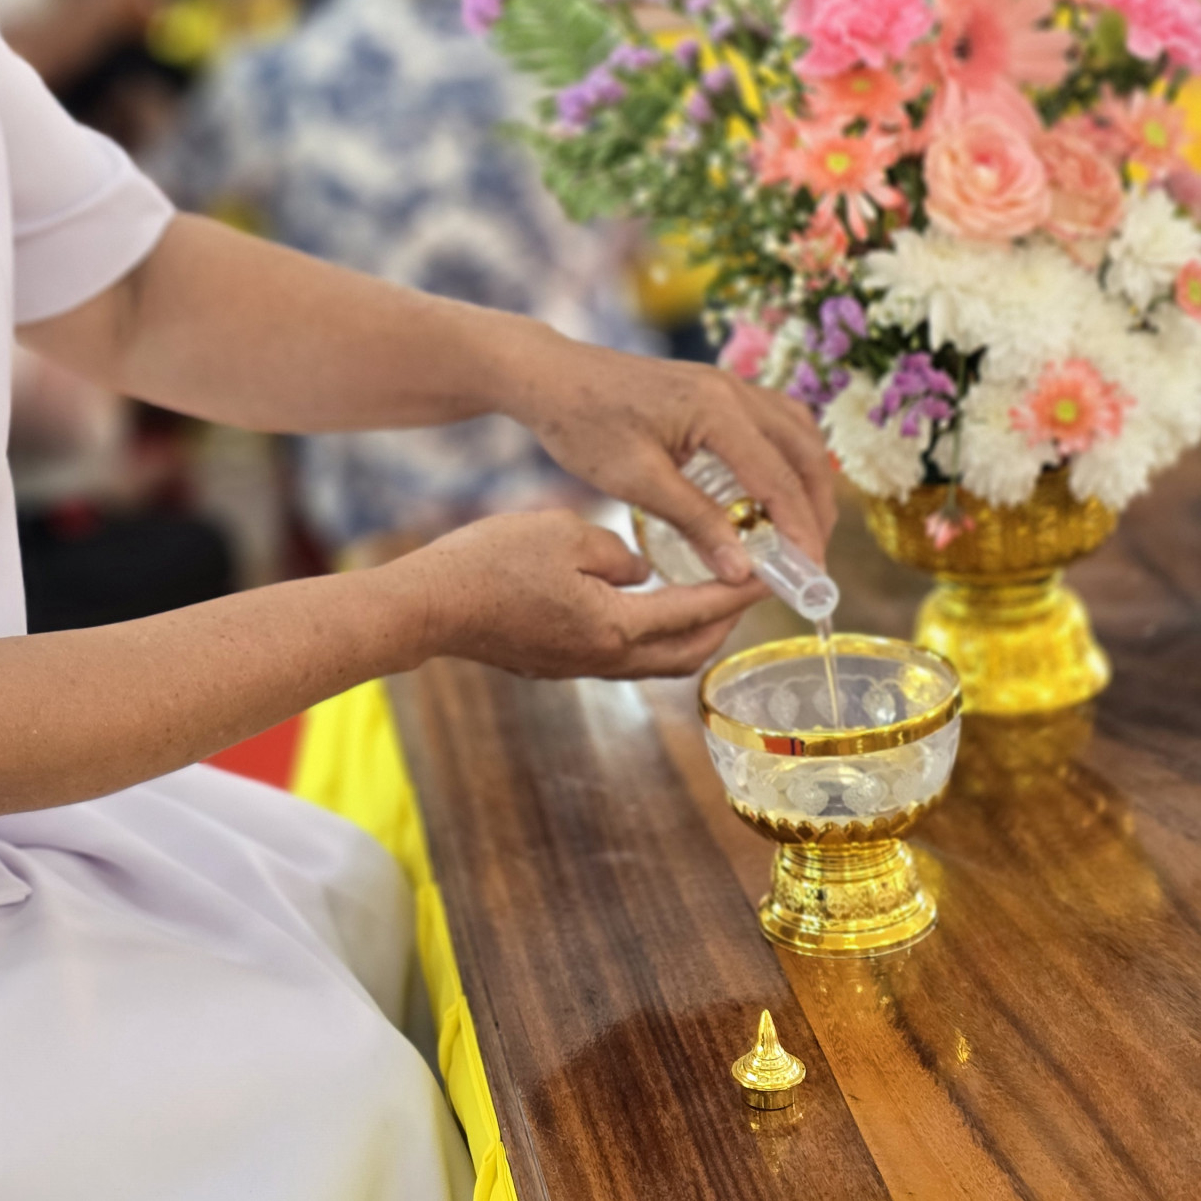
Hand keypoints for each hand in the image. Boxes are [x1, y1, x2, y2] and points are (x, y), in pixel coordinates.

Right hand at [394, 510, 766, 680]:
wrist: (429, 605)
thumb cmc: (491, 561)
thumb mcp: (564, 533)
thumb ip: (617, 552)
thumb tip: (640, 569)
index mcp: (614, 626)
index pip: (697, 611)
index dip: (738, 592)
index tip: (772, 575)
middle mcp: (605, 659)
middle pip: (688, 654)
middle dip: (724, 624)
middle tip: (746, 587)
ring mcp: (580, 667)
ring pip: (657, 661)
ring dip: (691, 633)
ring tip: (707, 595)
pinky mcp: (558, 663)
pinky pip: (625, 656)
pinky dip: (654, 634)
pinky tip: (647, 603)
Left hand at [502, 336, 836, 585]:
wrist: (549, 376)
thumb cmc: (584, 425)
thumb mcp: (637, 482)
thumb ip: (696, 523)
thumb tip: (742, 572)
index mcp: (717, 410)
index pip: (779, 479)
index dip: (801, 531)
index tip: (810, 576)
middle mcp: (732, 389)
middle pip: (803, 452)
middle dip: (816, 508)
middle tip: (811, 559)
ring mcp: (725, 383)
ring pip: (796, 430)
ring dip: (806, 479)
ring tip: (800, 528)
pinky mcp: (713, 388)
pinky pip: (772, 418)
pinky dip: (786, 455)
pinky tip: (772, 487)